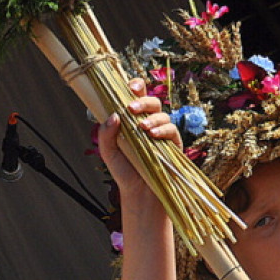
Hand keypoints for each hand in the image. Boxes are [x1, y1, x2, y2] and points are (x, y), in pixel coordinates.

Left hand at [97, 78, 180, 199]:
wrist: (139, 193)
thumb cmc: (124, 171)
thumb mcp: (108, 152)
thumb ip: (106, 134)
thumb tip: (113, 115)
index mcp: (133, 120)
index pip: (136, 97)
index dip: (136, 87)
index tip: (131, 86)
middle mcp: (148, 123)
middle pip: (151, 102)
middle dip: (142, 101)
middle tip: (131, 108)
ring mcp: (162, 132)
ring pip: (162, 114)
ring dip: (152, 117)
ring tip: (142, 128)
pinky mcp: (174, 143)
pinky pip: (172, 129)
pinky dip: (163, 130)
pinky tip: (153, 135)